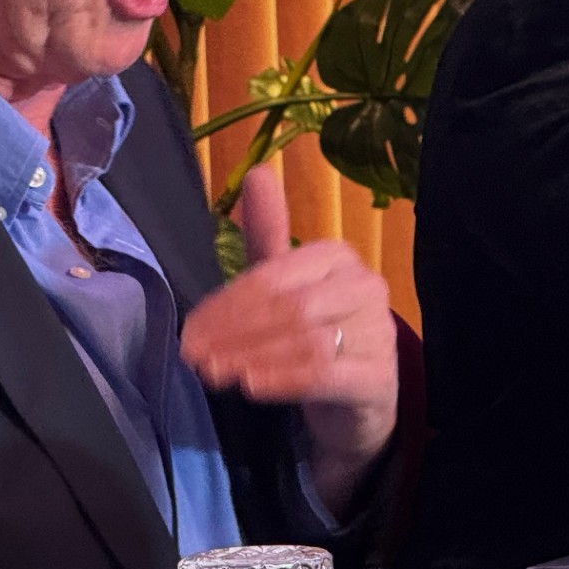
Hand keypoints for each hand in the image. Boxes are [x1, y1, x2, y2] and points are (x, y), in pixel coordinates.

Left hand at [179, 163, 399, 517]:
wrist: (356, 398)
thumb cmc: (315, 332)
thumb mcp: (284, 283)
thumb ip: (266, 233)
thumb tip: (258, 171)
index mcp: (337, 257)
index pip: (272, 278)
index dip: (226, 305)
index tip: (189, 332)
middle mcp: (364, 287)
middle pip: (288, 308)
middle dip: (234, 333)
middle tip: (194, 356)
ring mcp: (378, 332)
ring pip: (304, 341)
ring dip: (251, 357)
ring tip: (214, 372)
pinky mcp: (380, 375)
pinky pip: (325, 374)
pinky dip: (283, 380)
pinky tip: (251, 386)